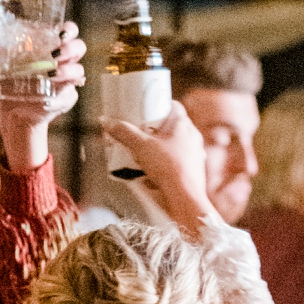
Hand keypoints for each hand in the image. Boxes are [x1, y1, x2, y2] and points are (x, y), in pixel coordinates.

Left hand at [0, 21, 85, 121]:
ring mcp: (67, 81)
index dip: (69, 30)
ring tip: (50, 75)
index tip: (60, 32)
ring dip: (67, 72)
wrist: (13, 111)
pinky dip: (58, 100)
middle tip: (55, 54)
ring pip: (78, 71)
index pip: (69, 32)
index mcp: (52, 46)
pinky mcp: (65, 100)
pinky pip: (69, 97)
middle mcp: (64, 61)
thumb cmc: (10, 81)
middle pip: (79, 48)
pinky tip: (46, 101)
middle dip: (71, 48)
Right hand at [102, 102, 210, 228]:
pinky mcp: (196, 171)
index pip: (173, 106)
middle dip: (158, 131)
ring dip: (164, 149)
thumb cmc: (167, 167)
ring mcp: (196, 154)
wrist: (185, 197)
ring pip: (178, 145)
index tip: (148, 111)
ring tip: (148, 155)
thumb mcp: (140, 146)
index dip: (159, 106)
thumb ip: (124, 133)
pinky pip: (181, 163)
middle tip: (144, 135)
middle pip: (174, 126)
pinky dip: (170, 165)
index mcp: (183, 123)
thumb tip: (107, 122)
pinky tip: (158, 172)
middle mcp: (193, 136)